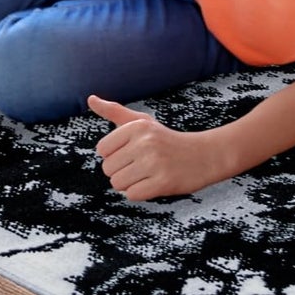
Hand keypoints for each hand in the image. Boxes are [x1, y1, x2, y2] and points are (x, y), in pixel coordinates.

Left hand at [87, 95, 221, 200]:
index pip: (102, 150)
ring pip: (118, 184)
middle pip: (108, 169)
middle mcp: (145, 142)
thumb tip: (90, 99)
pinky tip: (155, 182)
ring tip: (148, 173)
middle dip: (122, 171)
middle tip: (143, 165)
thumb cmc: (166, 139)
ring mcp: (155, 162)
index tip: (133, 151)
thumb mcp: (142, 122)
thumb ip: (114, 111)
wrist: (204, 155)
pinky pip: (132, 195)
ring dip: (130, 183)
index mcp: (137, 126)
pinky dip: (141, 192)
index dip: (115, 154)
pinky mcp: (163, 182)